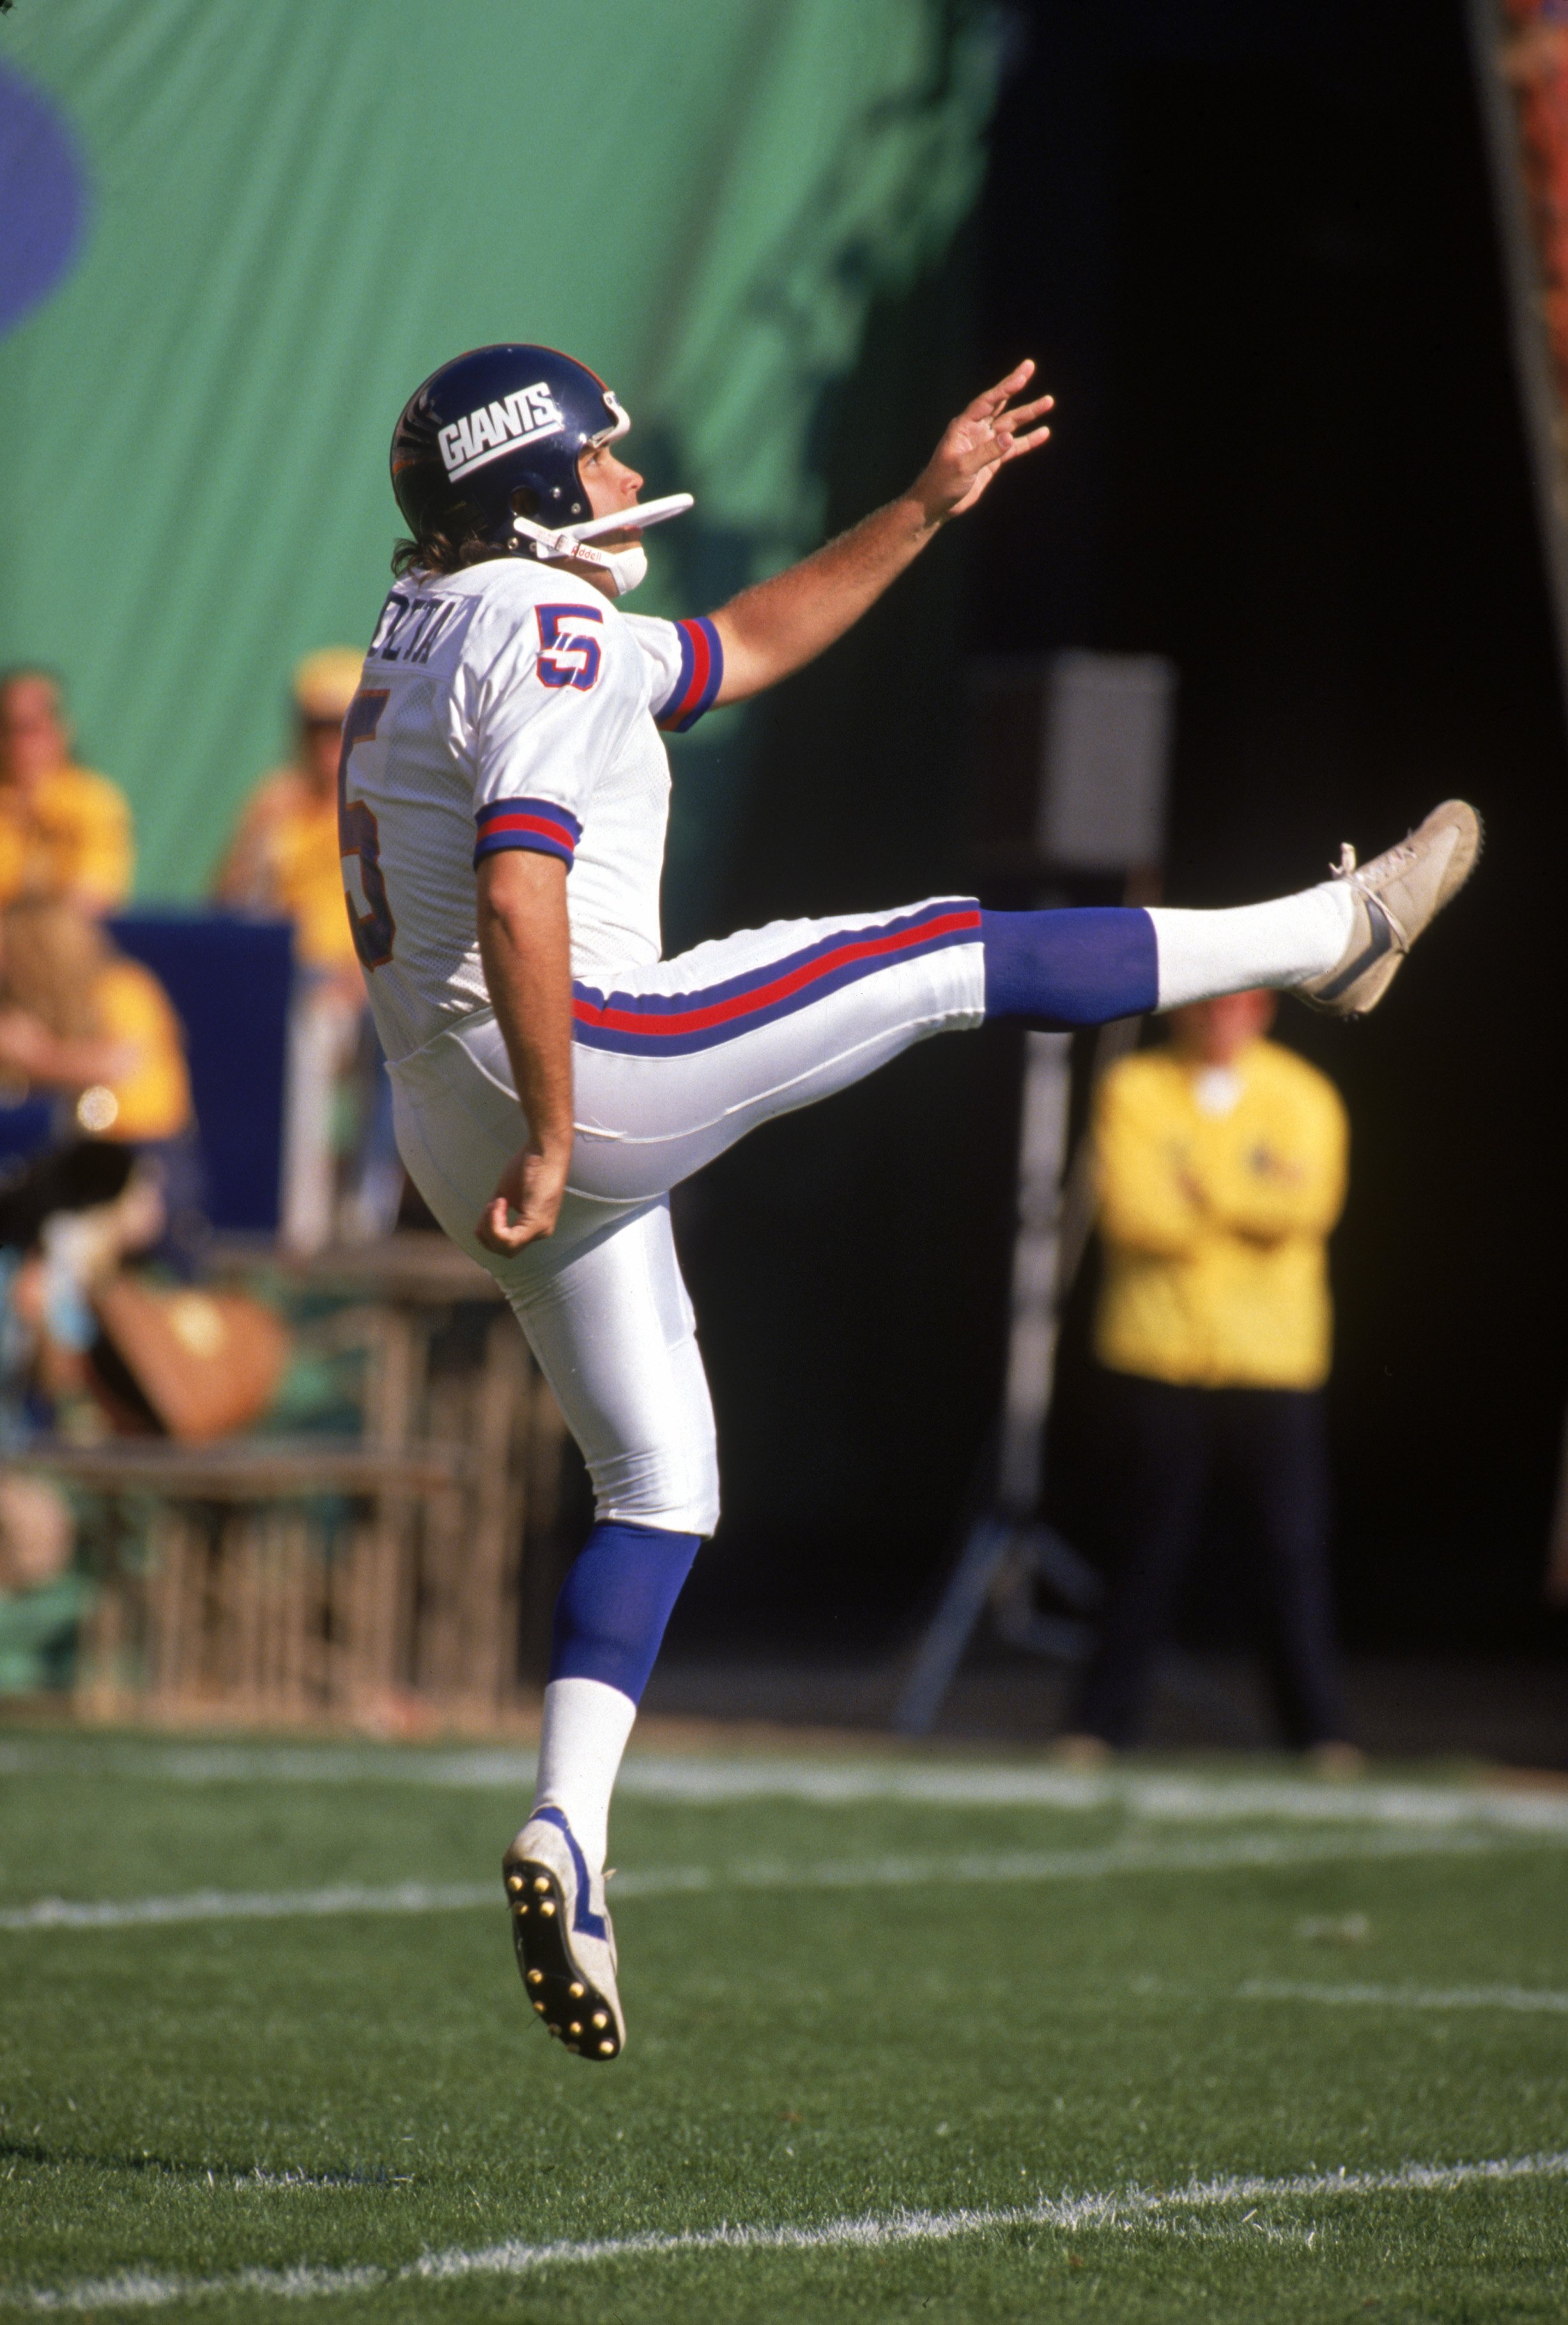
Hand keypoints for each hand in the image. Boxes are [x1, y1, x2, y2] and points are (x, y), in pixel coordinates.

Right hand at [476, 1144, 570, 1254]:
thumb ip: (496, 1214)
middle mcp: (541, 1232)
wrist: (545, 1149)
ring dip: (491, 1226)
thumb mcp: (506, 1194)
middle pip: (505, 1250)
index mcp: (535, 1226)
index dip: (490, 1229)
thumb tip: (480, 1231)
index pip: (506, 1244)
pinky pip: (508, 1240)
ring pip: (505, 1248)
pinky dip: (495, 1223)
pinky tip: (501, 1201)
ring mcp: (541, 1230)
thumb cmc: (527, 1165)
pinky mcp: (537, 1224)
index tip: (492, 1203)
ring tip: (497, 1201)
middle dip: (488, 1232)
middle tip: (490, 1205)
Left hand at [912, 361, 1053, 523]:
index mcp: (964, 426)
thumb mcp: (962, 466)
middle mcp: (976, 430)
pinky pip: (1014, 447)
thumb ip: (986, 452)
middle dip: (1015, 386)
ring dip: (1029, 413)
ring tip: (1048, 402)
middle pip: (1000, 404)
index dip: (1004, 388)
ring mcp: (985, 444)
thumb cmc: (942, 483)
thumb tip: (1009, 438)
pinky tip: (1044, 433)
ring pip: (1011, 424)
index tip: (1021, 377)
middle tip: (1030, 367)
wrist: (937, 504)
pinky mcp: (992, 460)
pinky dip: (1029, 440)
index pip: (987, 402)